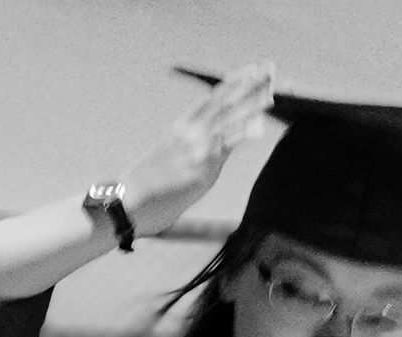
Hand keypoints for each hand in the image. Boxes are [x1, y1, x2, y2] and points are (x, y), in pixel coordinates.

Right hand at [123, 64, 274, 238]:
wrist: (129, 201)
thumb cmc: (145, 189)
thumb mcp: (167, 161)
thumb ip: (190, 153)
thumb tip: (210, 155)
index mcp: (181, 127)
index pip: (213, 98)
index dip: (234, 82)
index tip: (251, 69)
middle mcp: (190, 133)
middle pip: (225, 102)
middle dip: (249, 84)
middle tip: (269, 68)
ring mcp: (197, 149)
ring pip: (228, 119)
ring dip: (252, 104)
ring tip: (272, 90)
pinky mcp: (201, 169)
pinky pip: (226, 146)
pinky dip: (243, 132)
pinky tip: (259, 123)